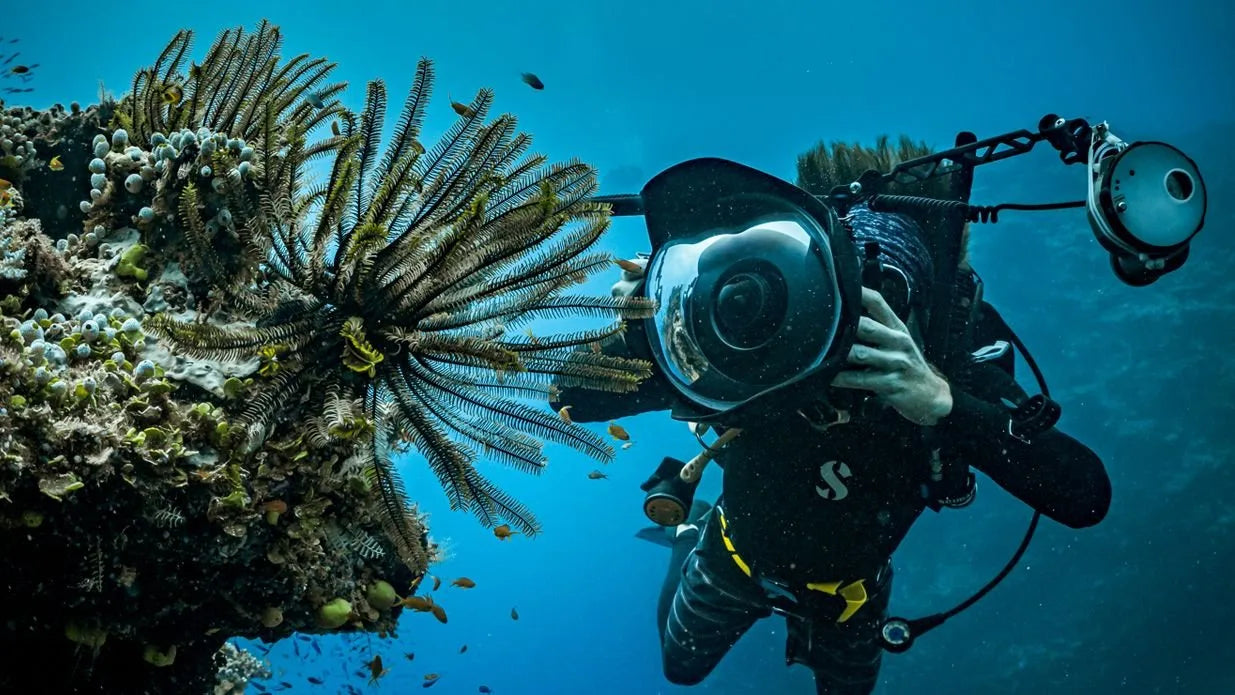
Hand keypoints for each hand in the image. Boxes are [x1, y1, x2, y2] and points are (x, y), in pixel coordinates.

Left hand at [830, 287, 953, 425]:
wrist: (930, 394)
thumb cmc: (905, 364)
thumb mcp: (897, 341)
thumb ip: (878, 326)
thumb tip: (845, 313)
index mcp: (896, 327)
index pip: (877, 303)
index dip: (858, 293)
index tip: (837, 285)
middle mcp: (896, 341)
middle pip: (865, 326)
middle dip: (842, 325)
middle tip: (818, 323)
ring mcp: (894, 362)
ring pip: (859, 354)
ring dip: (837, 353)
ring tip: (817, 351)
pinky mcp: (889, 383)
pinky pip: (858, 380)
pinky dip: (839, 378)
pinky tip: (826, 376)